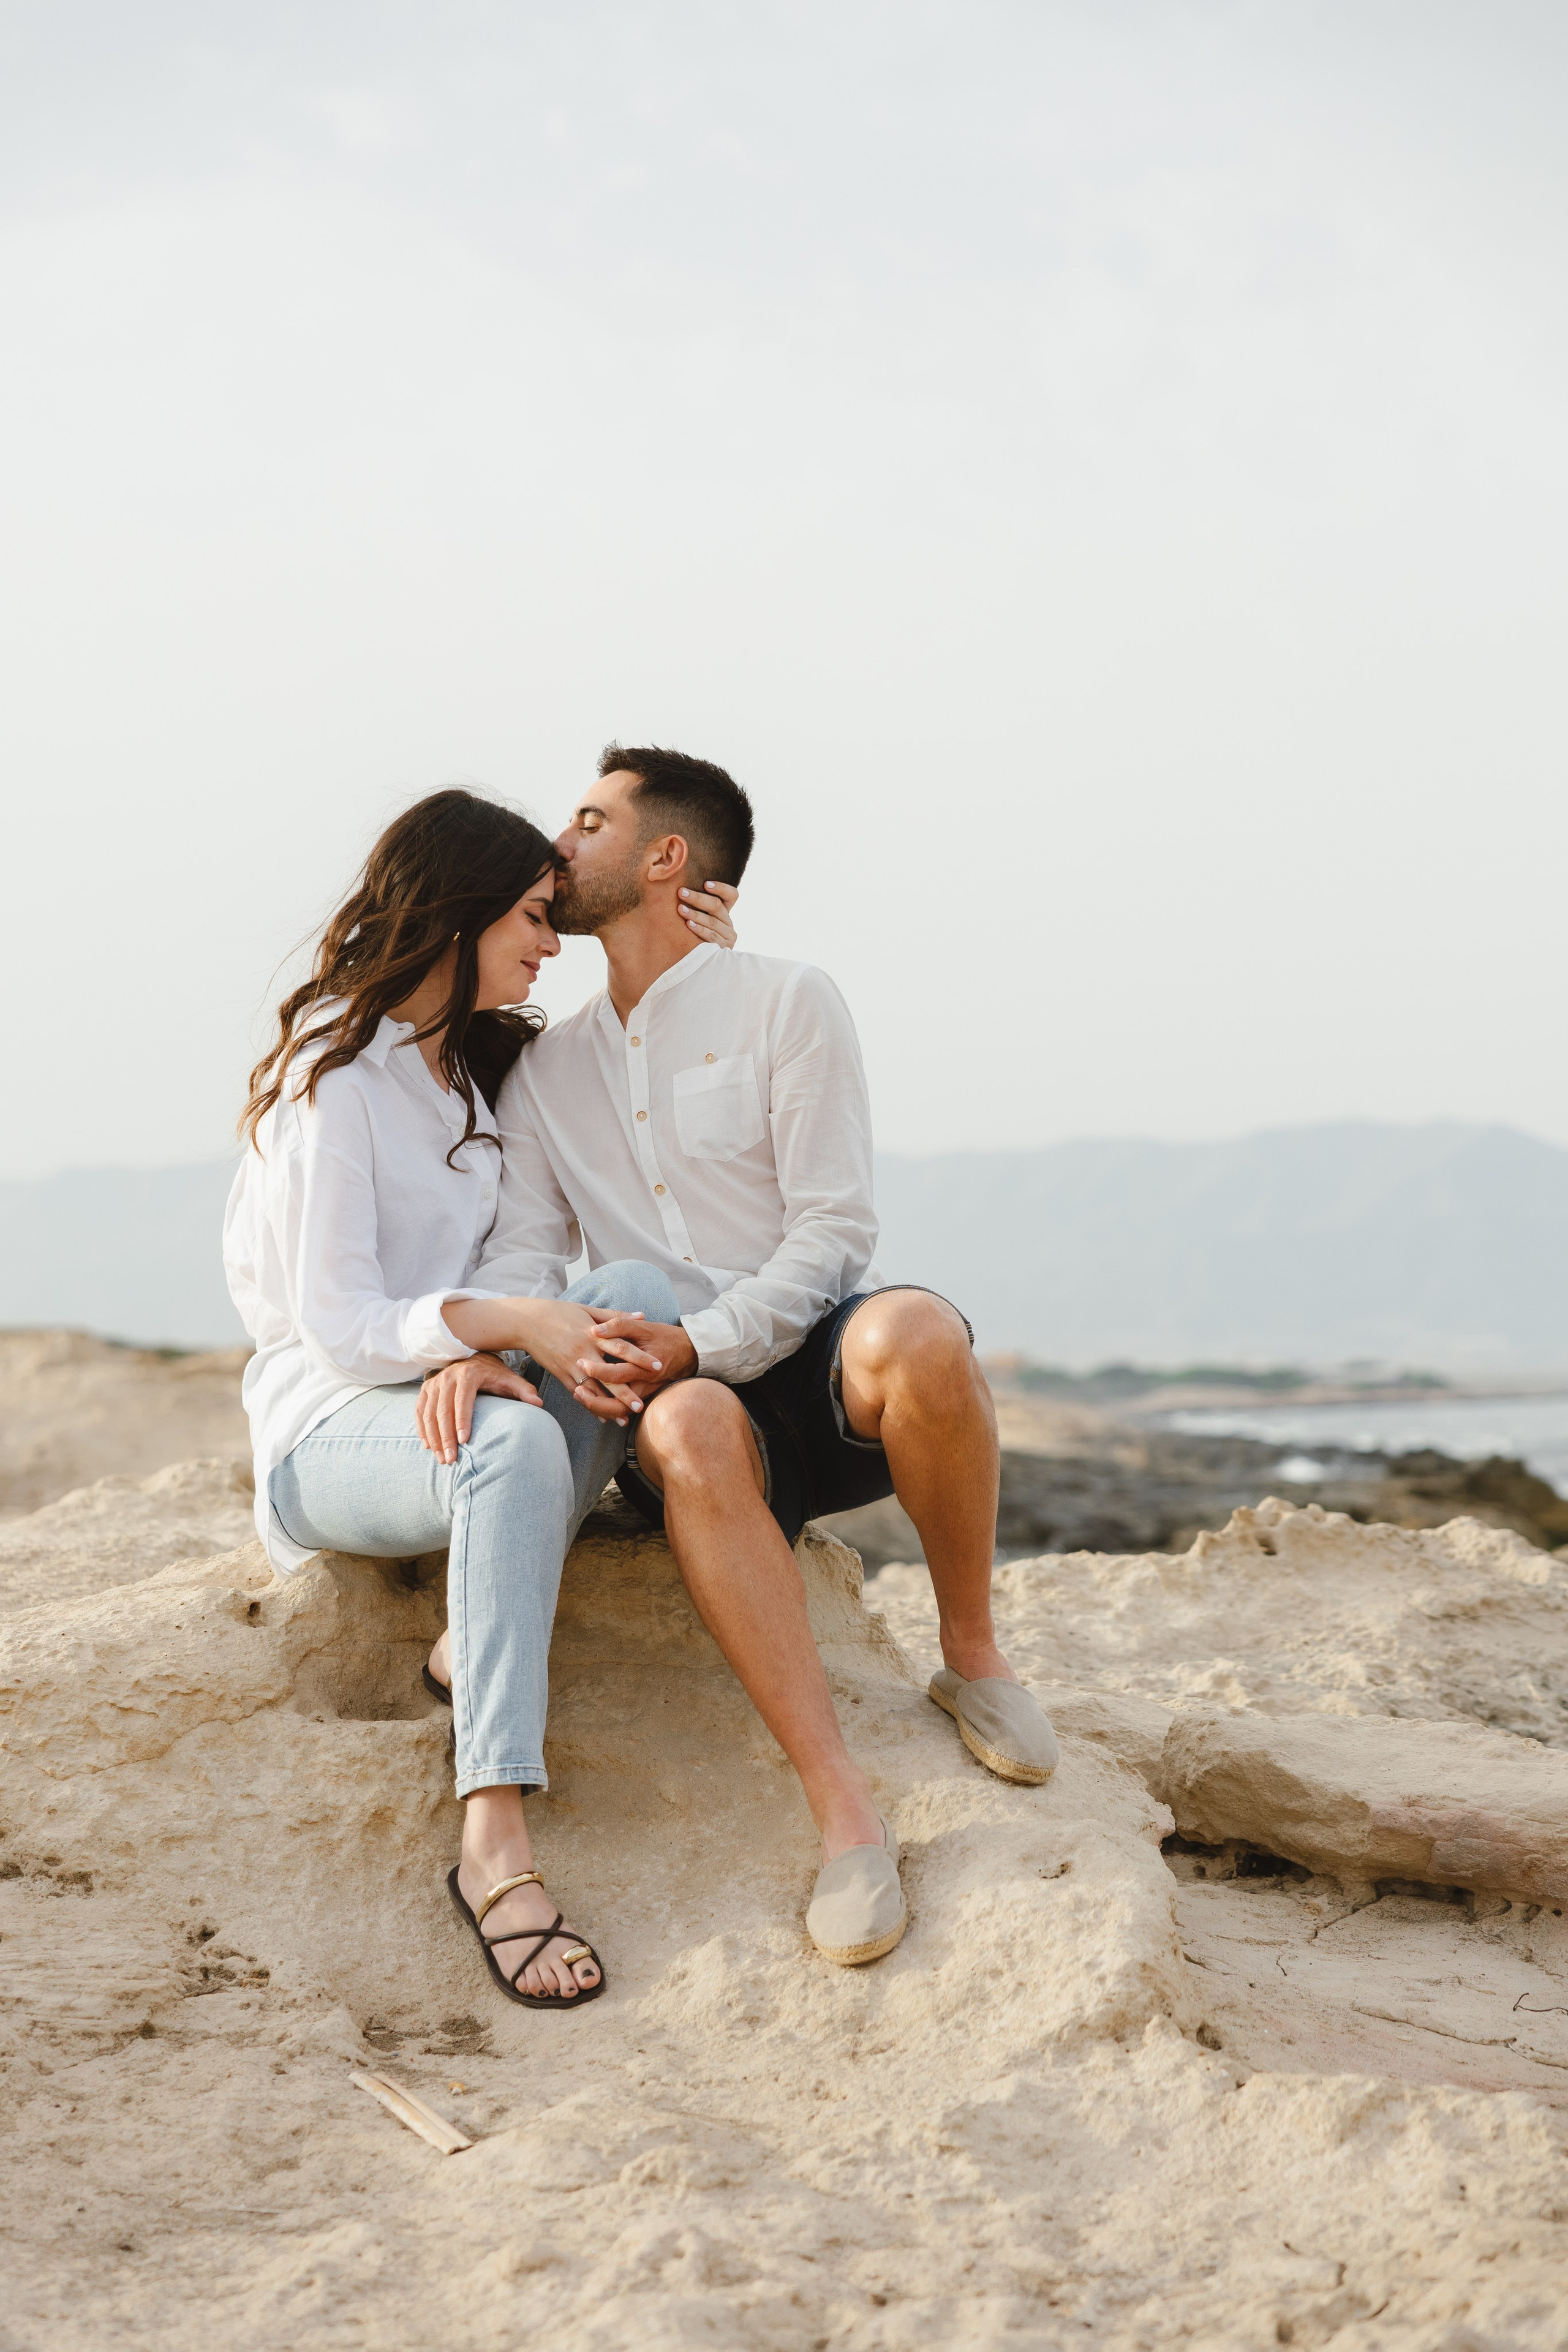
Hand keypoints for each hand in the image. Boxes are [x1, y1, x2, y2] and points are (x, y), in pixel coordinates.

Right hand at [416, 1353, 540, 1463]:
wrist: (475, 1359)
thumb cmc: (495, 1374)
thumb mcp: (511, 1380)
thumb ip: (524, 1391)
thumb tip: (539, 1404)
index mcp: (469, 1374)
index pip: (463, 1400)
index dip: (462, 1421)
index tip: (465, 1442)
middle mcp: (448, 1377)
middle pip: (443, 1410)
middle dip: (446, 1437)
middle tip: (451, 1459)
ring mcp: (435, 1383)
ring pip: (429, 1413)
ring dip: (433, 1438)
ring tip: (441, 1458)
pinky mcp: (426, 1389)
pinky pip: (420, 1411)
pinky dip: (422, 1429)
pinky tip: (428, 1446)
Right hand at [518, 1299, 667, 1422]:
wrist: (527, 1322)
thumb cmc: (559, 1312)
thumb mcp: (587, 1310)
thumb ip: (615, 1316)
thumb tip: (642, 1315)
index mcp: (593, 1334)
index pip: (622, 1347)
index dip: (640, 1358)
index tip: (658, 1367)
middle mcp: (583, 1352)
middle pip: (608, 1375)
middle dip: (626, 1392)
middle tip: (641, 1404)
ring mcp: (571, 1365)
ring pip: (593, 1389)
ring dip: (609, 1405)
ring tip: (625, 1418)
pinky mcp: (561, 1374)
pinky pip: (577, 1393)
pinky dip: (591, 1405)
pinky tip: (602, 1417)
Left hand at [567, 1316, 696, 1413]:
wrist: (690, 1352)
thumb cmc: (666, 1337)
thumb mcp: (644, 1327)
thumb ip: (620, 1325)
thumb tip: (596, 1329)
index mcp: (645, 1366)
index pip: (618, 1374)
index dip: (597, 1371)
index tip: (580, 1362)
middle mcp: (645, 1384)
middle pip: (618, 1405)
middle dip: (595, 1401)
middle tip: (576, 1391)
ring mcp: (645, 1392)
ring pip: (621, 1411)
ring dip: (600, 1408)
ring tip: (580, 1397)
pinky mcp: (644, 1395)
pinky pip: (624, 1409)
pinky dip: (608, 1408)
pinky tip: (593, 1401)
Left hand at [678, 879, 738, 946]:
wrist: (699, 962)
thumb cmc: (692, 935)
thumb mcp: (696, 918)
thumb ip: (695, 905)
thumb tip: (679, 889)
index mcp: (724, 912)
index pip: (731, 895)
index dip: (721, 888)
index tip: (705, 884)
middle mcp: (728, 922)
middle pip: (717, 906)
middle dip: (697, 898)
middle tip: (682, 892)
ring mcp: (728, 936)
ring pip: (713, 921)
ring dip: (695, 914)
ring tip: (680, 909)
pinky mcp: (724, 947)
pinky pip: (712, 936)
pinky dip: (700, 929)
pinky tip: (689, 925)